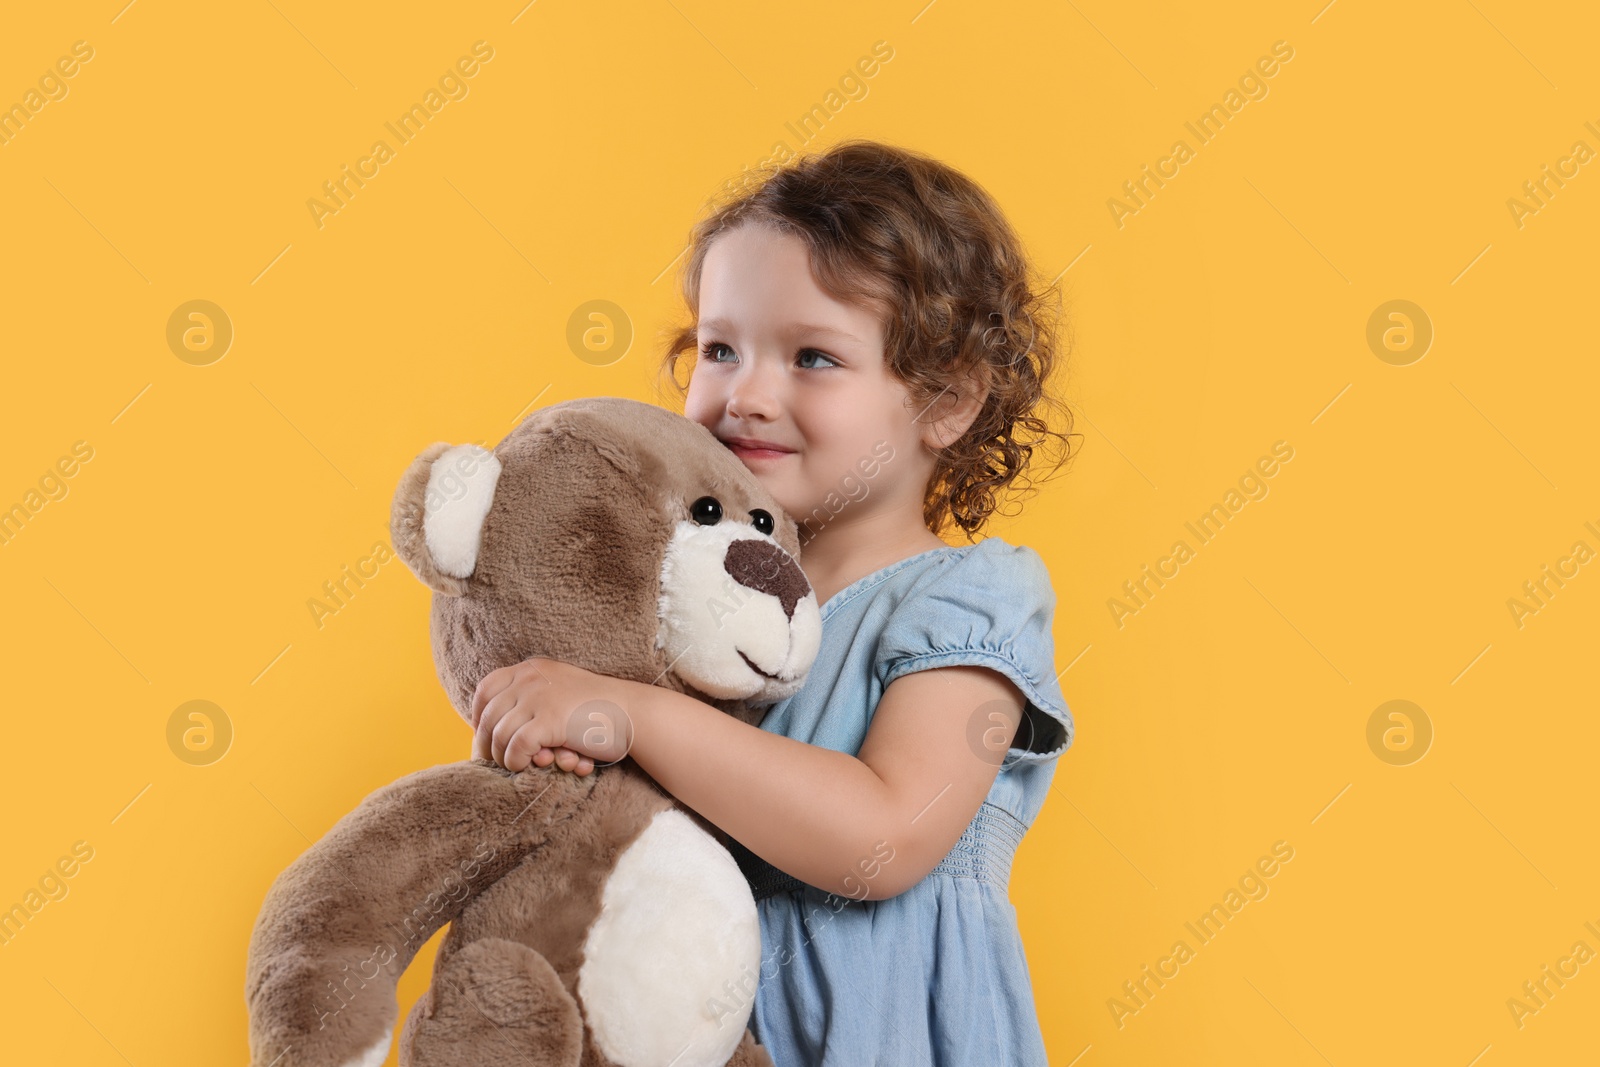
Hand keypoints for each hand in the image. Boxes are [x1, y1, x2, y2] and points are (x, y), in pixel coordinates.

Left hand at [470, 657, 632, 774]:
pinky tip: (532, 765)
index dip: (478, 716)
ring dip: (504, 758)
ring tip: (518, 767)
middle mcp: (530, 678)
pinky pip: (516, 748)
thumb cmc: (598, 709)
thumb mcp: (560, 691)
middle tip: (493, 764)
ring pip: (499, 736)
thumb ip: (532, 699)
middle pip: (489, 716)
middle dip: (487, 745)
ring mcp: (538, 697)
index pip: (486, 689)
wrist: (632, 712)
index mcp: (531, 669)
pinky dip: (518, 762)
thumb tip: (495, 729)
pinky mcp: (549, 719)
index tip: (484, 736)